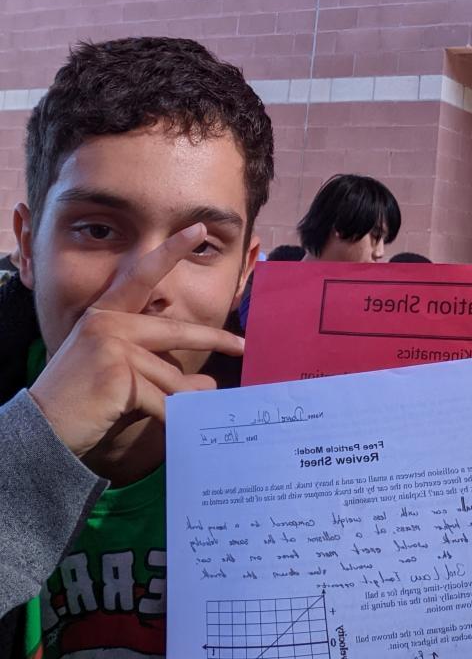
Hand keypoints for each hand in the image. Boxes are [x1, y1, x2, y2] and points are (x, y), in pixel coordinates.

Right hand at [29, 224, 244, 458]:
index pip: (143, 274)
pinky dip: (174, 416)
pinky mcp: (119, 374)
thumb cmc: (82, 400)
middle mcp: (108, 323)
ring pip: (171, 376)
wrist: (43, 429)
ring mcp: (113, 347)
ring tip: (195, 406)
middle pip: (176, 331)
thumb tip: (207, 382)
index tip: (199, 229)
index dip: (171, 250)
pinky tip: (178, 425)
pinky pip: (164, 399)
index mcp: (106, 313)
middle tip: (242, 345)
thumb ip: (156, 366)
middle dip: (214, 339)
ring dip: (186, 397)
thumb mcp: (117, 370)